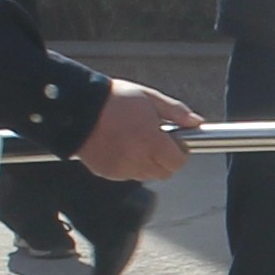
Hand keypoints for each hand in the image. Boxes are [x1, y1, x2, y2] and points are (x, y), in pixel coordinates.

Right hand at [79, 81, 199, 181]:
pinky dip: (129, 165)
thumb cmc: (113, 99)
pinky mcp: (106, 172)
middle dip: (166, 160)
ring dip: (148, 163)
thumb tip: (196, 122)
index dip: (180, 153)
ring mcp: (121, 168)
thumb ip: (175, 112)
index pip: (177, 162)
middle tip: (158, 142)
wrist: (78, 107)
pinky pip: (127, 175)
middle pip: (164, 173)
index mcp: (150, 140)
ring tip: (137, 141)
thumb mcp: (149, 98)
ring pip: (146, 176)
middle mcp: (137, 159)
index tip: (176, 143)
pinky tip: (122, 147)